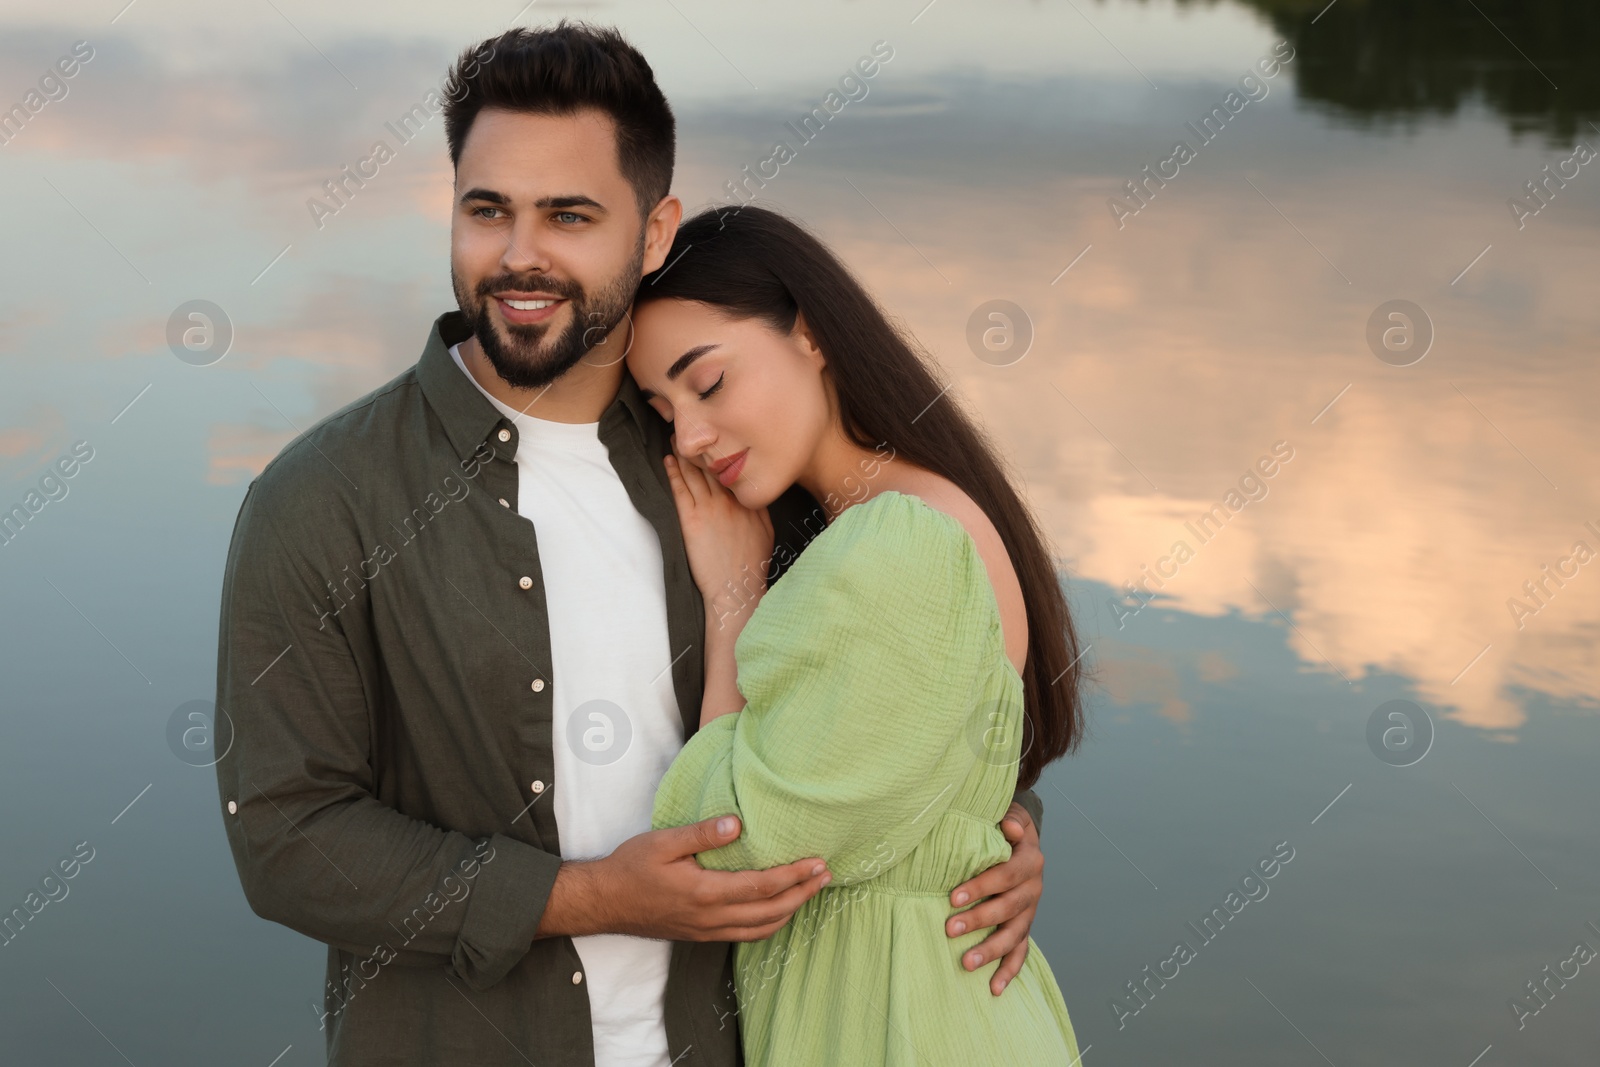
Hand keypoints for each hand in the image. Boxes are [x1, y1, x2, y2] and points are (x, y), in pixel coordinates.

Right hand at [548, 815, 831, 941]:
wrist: (604, 903)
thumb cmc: (631, 867)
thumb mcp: (663, 841)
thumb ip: (702, 833)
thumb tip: (738, 823)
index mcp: (705, 892)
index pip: (763, 887)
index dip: (795, 876)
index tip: (818, 861)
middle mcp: (711, 918)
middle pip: (771, 911)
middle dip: (803, 893)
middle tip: (827, 875)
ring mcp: (708, 931)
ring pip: (762, 928)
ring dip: (791, 911)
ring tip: (811, 891)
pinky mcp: (703, 935)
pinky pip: (747, 935)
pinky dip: (770, 924)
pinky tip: (779, 910)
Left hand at [664, 436, 772, 618]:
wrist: (737, 590)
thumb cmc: (751, 565)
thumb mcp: (766, 532)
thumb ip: (759, 508)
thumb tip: (753, 492)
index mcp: (748, 503)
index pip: (734, 470)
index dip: (723, 451)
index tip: (717, 436)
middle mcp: (730, 501)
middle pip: (713, 466)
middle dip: (702, 446)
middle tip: (690, 426)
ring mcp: (710, 509)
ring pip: (695, 474)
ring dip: (684, 454)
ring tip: (676, 438)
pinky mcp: (691, 521)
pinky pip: (680, 490)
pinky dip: (674, 473)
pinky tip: (669, 460)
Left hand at [945, 802, 1043, 995]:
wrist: (1017, 839)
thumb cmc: (1002, 828)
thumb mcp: (1008, 813)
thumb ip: (1007, 818)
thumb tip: (1008, 827)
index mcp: (1030, 860)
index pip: (1007, 875)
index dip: (982, 886)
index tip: (953, 896)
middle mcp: (1034, 888)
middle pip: (1009, 908)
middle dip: (979, 920)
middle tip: (949, 928)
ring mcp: (1030, 911)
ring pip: (1014, 934)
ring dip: (991, 951)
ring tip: (966, 962)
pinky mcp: (1024, 927)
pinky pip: (1020, 952)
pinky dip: (1009, 971)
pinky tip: (993, 988)